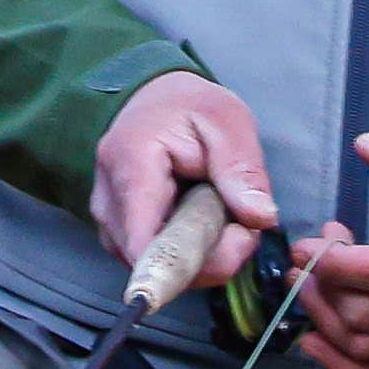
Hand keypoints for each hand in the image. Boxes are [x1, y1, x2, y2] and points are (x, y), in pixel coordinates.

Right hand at [97, 72, 279, 307]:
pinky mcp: (116, 233)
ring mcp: (107, 221)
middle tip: (243, 223)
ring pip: (155, 267)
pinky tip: (201, 223)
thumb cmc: (189, 107)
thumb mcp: (228, 124)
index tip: (238, 239)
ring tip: (222, 215)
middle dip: (209, 257)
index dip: (193, 262)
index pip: (145, 244)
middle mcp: (107, 200)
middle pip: (154, 262)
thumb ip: (242, 171)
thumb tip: (260, 219)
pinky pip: (153, 261)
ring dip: (200, 256)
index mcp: (131, 165)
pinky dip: (186, 252)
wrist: (154, 100)